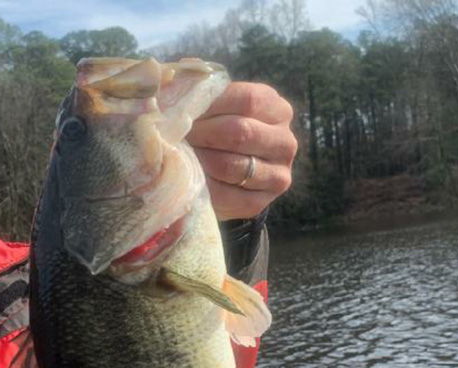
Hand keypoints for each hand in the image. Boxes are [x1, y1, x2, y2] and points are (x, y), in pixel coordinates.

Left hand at [187, 82, 296, 219]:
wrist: (224, 178)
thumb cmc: (213, 132)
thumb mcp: (212, 107)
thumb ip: (198, 89)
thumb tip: (174, 74)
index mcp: (275, 108)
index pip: (246, 99)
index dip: (209, 104)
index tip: (180, 109)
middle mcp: (284, 141)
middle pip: (239, 132)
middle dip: (200, 133)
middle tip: (172, 135)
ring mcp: (277, 174)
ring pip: (231, 165)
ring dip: (198, 159)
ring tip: (177, 154)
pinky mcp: (260, 203)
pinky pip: (226, 194)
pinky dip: (202, 185)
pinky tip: (188, 177)